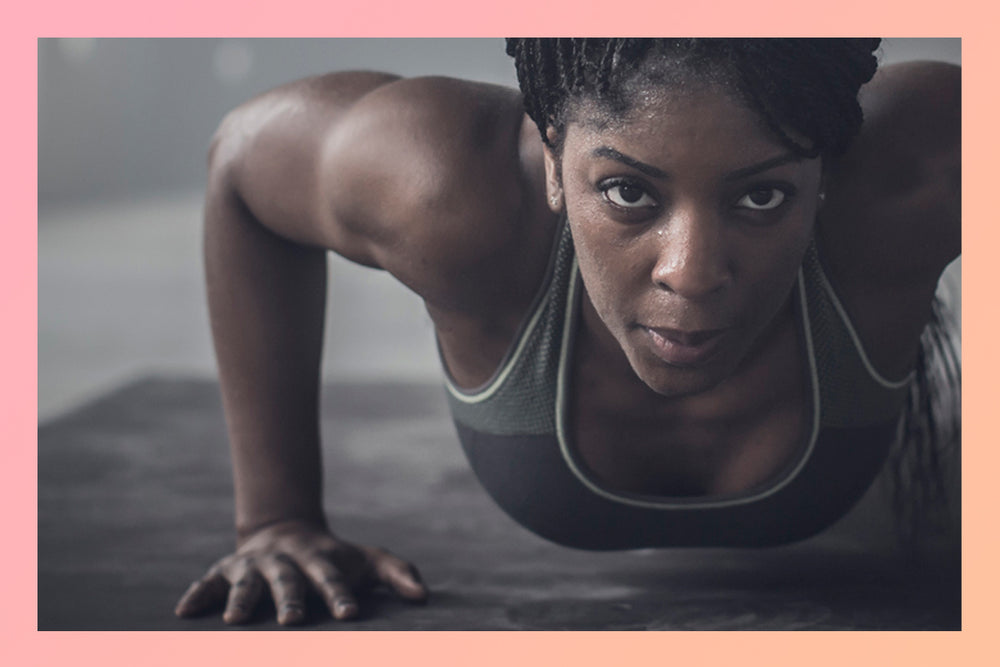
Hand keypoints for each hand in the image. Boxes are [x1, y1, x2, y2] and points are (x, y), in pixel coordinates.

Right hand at [174, 519, 427, 624]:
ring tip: (232, 623)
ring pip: (246, 582)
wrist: (286, 529)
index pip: (333, 580)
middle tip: (293, 623)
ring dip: (240, 600)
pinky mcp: (226, 569)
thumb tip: (424, 597)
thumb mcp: (367, 561)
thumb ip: (397, 574)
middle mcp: (285, 561)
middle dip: (290, 600)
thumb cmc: (334, 558)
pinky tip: (183, 612)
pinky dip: (196, 594)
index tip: (350, 616)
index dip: (340, 596)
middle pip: (288, 581)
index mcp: (320, 560)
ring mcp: (253, 564)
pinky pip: (207, 582)